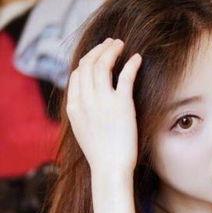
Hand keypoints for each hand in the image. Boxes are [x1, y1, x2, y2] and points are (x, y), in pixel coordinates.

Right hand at [66, 38, 141, 175]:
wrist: (110, 168)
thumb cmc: (101, 154)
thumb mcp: (83, 130)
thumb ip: (83, 112)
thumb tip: (89, 101)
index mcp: (74, 106)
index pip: (77, 74)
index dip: (87, 60)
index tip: (98, 55)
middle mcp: (85, 100)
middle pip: (88, 64)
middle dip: (99, 49)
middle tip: (111, 43)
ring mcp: (103, 101)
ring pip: (103, 65)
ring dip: (112, 50)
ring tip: (121, 45)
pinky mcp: (122, 104)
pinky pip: (125, 76)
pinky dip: (131, 64)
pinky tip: (137, 58)